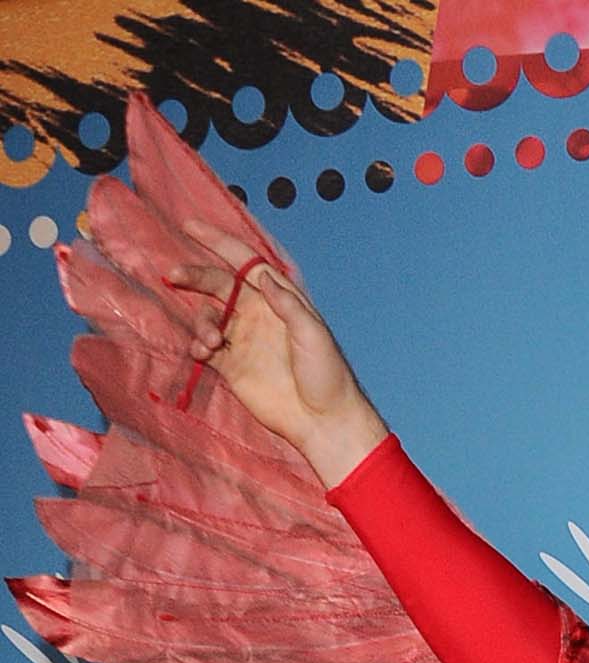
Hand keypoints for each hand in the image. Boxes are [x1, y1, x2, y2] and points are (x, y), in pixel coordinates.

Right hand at [167, 222, 385, 482]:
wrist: (323, 422)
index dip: (218, 242)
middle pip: (218, 284)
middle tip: (174, 275)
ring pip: (207, 315)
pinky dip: (197, 344)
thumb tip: (262, 276)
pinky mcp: (232, 366)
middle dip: (194, 276)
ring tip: (212, 340)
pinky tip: (204, 351)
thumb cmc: (326, 375)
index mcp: (277, 300)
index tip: (189, 226)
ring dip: (201, 321)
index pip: (244, 262)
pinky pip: (204, 346)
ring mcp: (242, 339)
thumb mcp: (313, 334)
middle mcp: (256, 315)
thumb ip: (287, 304)